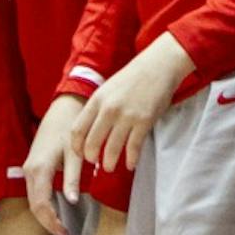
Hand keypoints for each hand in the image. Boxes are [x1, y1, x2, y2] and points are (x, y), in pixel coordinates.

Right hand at [23, 93, 87, 234]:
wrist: (62, 109)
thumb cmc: (70, 128)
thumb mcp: (75, 153)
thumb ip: (73, 178)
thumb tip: (72, 201)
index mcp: (39, 168)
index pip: (40, 205)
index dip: (51, 222)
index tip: (65, 234)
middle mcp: (30, 170)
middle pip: (34, 206)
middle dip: (47, 223)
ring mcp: (29, 169)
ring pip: (32, 200)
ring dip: (44, 216)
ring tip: (61, 228)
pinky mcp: (33, 167)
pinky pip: (34, 192)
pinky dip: (42, 205)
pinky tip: (55, 212)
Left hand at [74, 33, 193, 173]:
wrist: (157, 67)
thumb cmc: (131, 80)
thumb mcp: (107, 90)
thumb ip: (97, 109)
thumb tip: (88, 133)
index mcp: (97, 100)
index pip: (77, 129)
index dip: (76, 146)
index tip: (79, 153)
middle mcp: (109, 109)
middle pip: (92, 142)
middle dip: (91, 157)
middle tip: (94, 163)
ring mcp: (127, 116)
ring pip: (112, 149)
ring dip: (109, 163)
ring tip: (110, 167)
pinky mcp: (144, 121)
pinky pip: (134, 147)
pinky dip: (131, 159)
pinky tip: (130, 164)